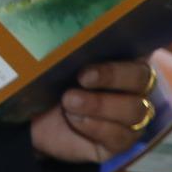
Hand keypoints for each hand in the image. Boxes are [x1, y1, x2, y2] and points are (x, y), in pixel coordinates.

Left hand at [32, 60, 154, 162]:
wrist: (30, 121)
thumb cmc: (47, 84)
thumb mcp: (54, 64)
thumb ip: (68, 50)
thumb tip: (62, 29)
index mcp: (122, 61)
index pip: (138, 54)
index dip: (120, 58)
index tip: (88, 64)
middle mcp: (134, 89)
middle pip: (141, 80)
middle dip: (112, 77)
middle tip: (82, 79)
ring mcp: (131, 118)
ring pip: (135, 110)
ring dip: (100, 105)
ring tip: (69, 102)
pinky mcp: (121, 142)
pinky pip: (121, 136)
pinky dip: (96, 127)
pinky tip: (75, 121)